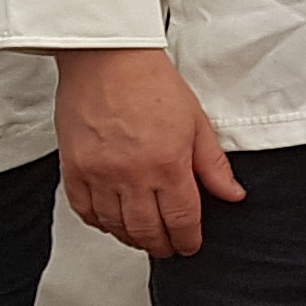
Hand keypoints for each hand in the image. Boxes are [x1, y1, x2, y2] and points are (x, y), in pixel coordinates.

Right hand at [57, 47, 244, 258]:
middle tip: (168, 247)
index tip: (190, 246)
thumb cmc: (151, 83)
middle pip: (146, 230)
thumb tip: (232, 195)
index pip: (181, 220)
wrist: (107, 58)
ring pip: (114, 225)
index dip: (188, 240)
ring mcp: (98, 173)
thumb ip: (213, 166)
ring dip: (131, 237)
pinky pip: (84, 210)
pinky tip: (111, 221)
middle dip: (161, 245)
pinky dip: (99, 222)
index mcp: (167, 165)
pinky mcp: (72, 167)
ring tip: (143, 236)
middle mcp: (131, 175)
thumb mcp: (196, 123)